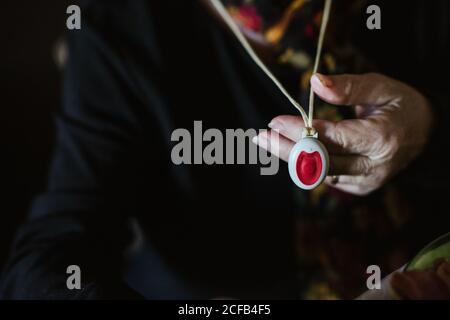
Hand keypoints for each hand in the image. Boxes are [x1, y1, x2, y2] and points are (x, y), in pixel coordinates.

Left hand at [254, 73, 433, 194]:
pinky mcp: (359, 189)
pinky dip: (308, 162)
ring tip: (269, 139)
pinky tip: (294, 148)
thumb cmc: (401, 106)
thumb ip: (348, 87)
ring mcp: (366, 182)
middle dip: (286, 150)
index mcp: (381, 140)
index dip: (301, 131)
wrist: (424, 135)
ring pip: (319, 173)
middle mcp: (373, 168)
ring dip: (292, 156)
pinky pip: (325, 177)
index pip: (332, 139)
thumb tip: (314, 82)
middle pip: (320, 163)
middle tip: (260, 137)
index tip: (275, 121)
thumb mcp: (381, 87)